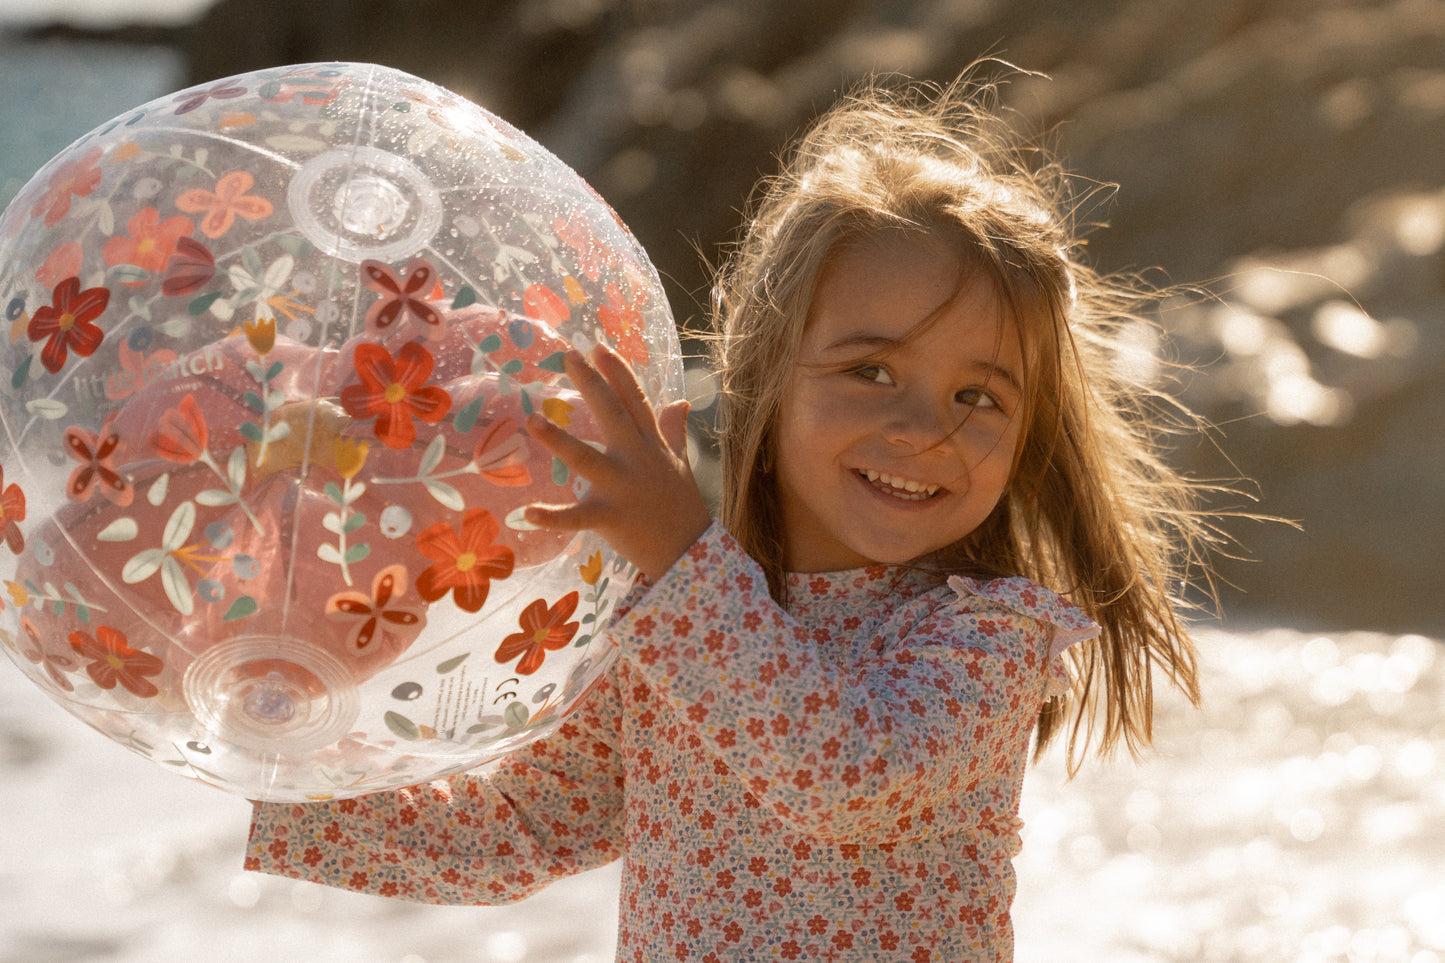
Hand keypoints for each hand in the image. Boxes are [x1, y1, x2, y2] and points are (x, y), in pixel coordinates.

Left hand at [523, 344, 711, 581]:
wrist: (688, 551)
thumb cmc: (680, 505)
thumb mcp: (680, 462)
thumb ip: (675, 430)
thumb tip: (681, 401)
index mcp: (650, 445)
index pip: (634, 400)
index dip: (617, 372)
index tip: (598, 346)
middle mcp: (637, 460)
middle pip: (613, 416)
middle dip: (593, 384)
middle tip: (569, 356)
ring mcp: (622, 489)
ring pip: (587, 460)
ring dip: (559, 441)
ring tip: (532, 420)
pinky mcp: (610, 518)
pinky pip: (577, 518)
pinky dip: (553, 517)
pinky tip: (527, 512)